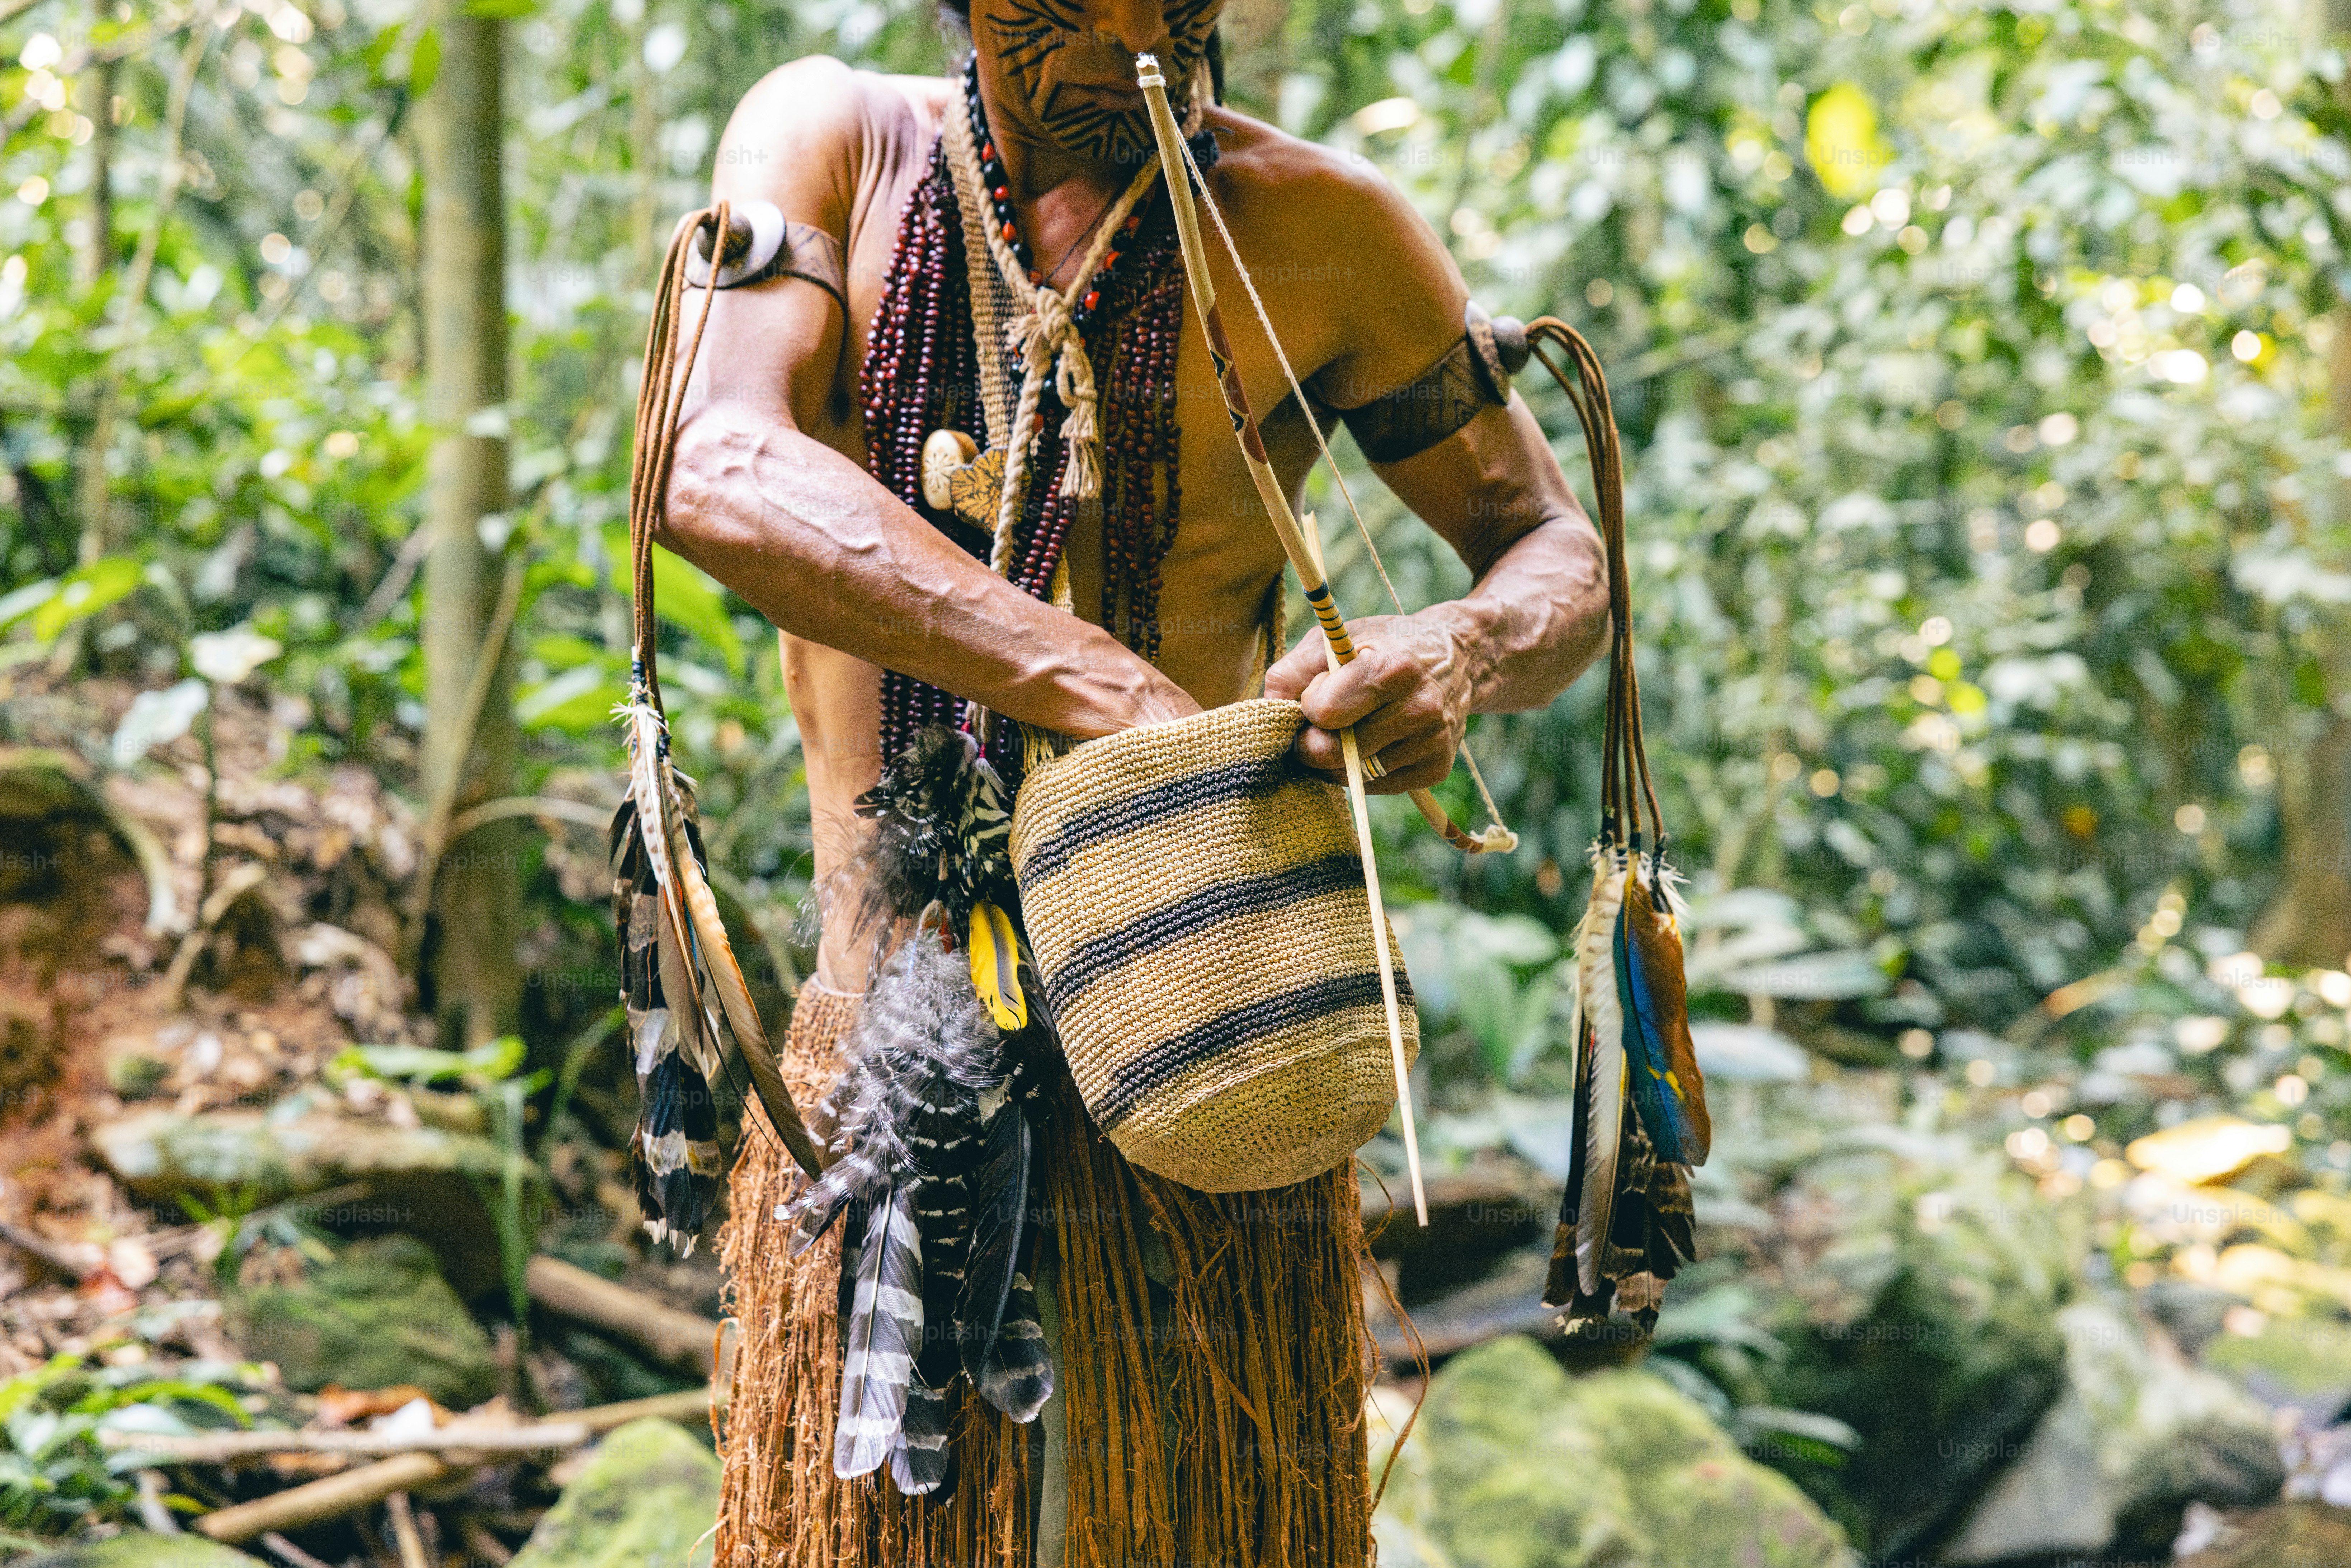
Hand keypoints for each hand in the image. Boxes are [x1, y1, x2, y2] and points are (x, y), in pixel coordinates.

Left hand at [1263, 613, 1466, 793]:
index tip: (1321, 690)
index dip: (1310, 705)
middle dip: (1312, 742)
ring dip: (1333, 759)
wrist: (1456, 658)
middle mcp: (1419, 708)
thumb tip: (1266, 713)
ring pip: (1350, 776)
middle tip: (1319, 723)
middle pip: (1332, 753)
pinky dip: (1361, 770)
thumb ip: (1291, 672)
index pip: (1323, 712)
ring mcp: (1431, 742)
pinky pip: (1375, 787)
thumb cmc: (1381, 647)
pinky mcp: (1436, 768)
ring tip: (1347, 729)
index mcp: (1392, 669)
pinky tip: (1373, 741)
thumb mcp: (1334, 641)